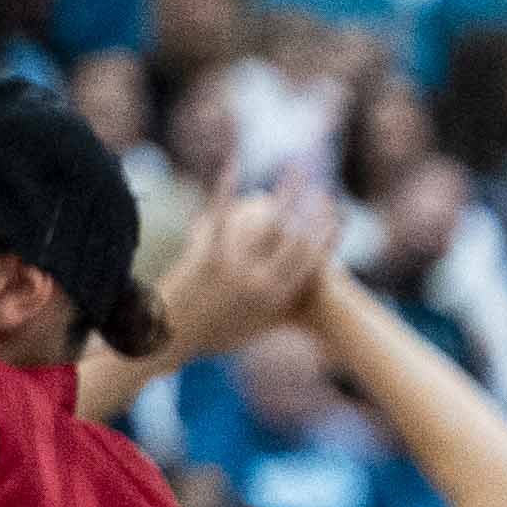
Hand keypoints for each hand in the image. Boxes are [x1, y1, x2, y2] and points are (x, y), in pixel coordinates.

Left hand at [146, 180, 342, 365]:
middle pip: (296, 238)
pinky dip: (226, 190)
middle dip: (313, 209)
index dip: (327, 234)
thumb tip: (297, 300)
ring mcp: (235, 269)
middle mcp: (262, 283)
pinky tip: (233, 167)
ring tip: (295, 168)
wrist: (169, 340)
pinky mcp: (207, 257)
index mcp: (277, 299)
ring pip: (267, 223)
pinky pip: (221, 217)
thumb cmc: (214, 336)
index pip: (312, 261)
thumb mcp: (254, 325)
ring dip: (285, 191)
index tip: (338, 214)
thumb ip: (277, 308)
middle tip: (324, 186)